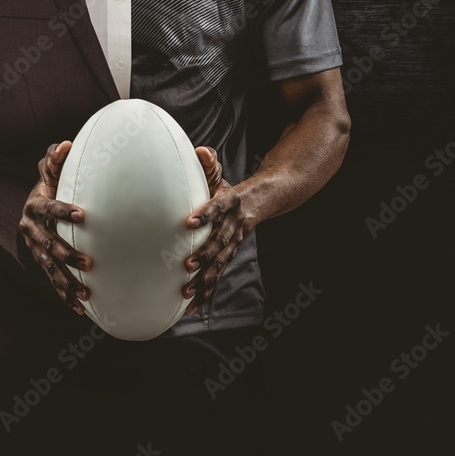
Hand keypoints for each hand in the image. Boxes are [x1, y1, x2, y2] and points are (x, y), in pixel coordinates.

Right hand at [19, 141, 91, 314]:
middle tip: (89, 263)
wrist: (30, 208)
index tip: (83, 214)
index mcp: (34, 205)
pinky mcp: (41, 262)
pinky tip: (80, 307)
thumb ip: (54, 159)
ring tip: (85, 294)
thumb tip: (66, 144)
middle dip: (68, 255)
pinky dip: (64, 295)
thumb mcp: (48, 170)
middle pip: (48, 245)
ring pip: (49, 268)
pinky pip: (52, 282)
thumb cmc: (48, 183)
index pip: (48, 208)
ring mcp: (35, 249)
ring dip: (67, 283)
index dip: (63, 211)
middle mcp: (31, 229)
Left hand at [181, 146, 248, 316]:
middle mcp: (235, 222)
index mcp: (232, 200)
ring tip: (187, 291)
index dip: (206, 213)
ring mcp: (235, 239)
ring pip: (221, 261)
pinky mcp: (231, 252)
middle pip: (221, 240)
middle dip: (204, 254)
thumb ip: (210, 162)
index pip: (218, 206)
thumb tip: (201, 151)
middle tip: (187, 266)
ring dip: (205, 277)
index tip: (189, 221)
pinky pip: (220, 272)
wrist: (267, 198)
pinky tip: (194, 305)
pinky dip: (207, 290)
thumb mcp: (223, 173)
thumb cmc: (235, 188)